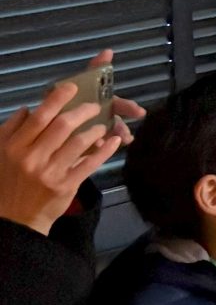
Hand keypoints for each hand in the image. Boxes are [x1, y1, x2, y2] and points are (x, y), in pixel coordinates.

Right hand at [0, 58, 130, 234]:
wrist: (14, 218)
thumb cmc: (8, 180)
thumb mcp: (1, 153)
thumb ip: (13, 129)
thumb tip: (30, 108)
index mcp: (14, 146)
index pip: (39, 117)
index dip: (58, 99)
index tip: (72, 87)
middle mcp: (31, 158)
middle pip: (63, 125)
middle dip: (84, 110)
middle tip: (96, 105)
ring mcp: (50, 172)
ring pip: (79, 142)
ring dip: (96, 129)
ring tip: (104, 125)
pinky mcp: (66, 186)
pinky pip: (90, 163)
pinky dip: (105, 150)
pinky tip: (114, 141)